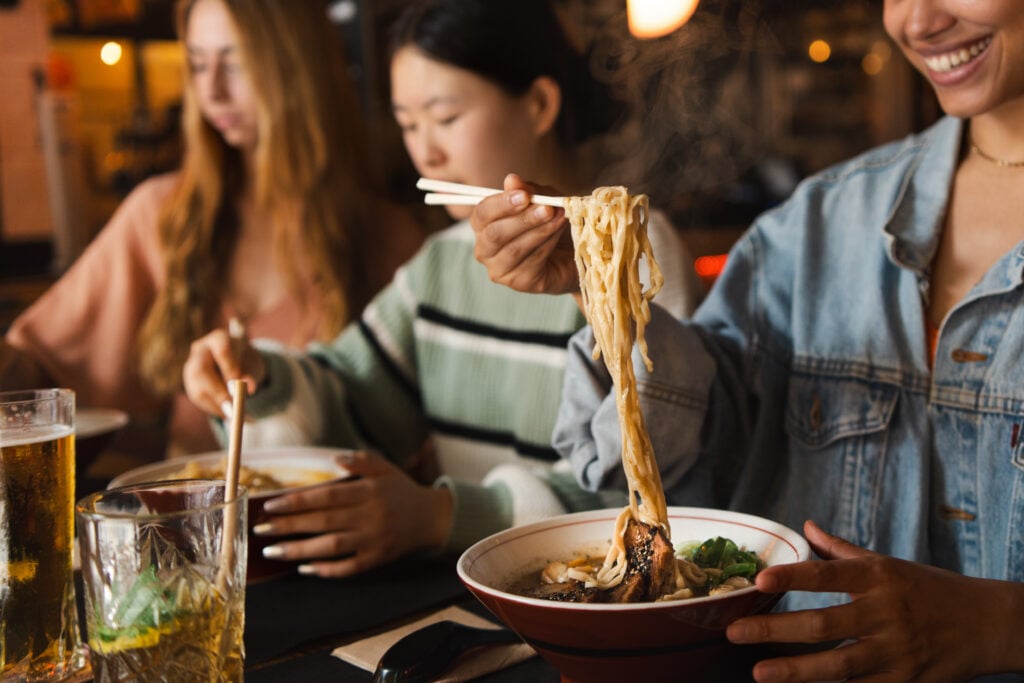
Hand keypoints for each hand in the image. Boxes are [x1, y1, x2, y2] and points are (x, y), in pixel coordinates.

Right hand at [182, 327, 264, 417]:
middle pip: (201, 371)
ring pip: (198, 388)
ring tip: (237, 416)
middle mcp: (200, 350)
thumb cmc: (246, 362)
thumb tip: (249, 387)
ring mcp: (191, 367)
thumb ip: (251, 374)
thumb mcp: (253, 365)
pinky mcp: (189, 383)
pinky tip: (228, 414)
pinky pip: (199, 398)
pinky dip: (214, 409)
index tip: (238, 386)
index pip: (222, 350)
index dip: (230, 369)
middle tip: (233, 410)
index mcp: (218, 339)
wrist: (236, 365)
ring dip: (217, 405)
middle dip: (218, 392)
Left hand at [253, 451, 453, 577]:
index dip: (297, 501)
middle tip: (261, 529)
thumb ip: (360, 461)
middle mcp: (370, 516)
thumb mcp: (384, 468)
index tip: (270, 505)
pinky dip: (326, 570)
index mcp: (369, 491)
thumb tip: (334, 458)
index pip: (326, 496)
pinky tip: (304, 567)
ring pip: (331, 547)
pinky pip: (348, 568)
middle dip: (288, 526)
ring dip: (299, 550)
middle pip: (323, 522)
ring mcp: (373, 540)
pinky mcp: (377, 559)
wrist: (432, 517)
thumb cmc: (401, 490)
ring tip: (272, 551)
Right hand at [470, 173, 578, 294]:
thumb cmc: (552, 223)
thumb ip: (528, 192)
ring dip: (539, 231)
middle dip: (522, 220)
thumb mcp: (543, 201)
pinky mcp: (519, 283)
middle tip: (546, 209)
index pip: (482, 214)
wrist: (576, 252)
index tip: (524, 196)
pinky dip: (547, 245)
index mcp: (484, 225)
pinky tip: (559, 233)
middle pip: (494, 234)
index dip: (501, 204)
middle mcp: (485, 249)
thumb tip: (511, 180)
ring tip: (559, 217)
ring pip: (514, 250)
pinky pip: (531, 262)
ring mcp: (500, 269)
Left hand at [726, 520, 1015, 681]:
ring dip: (797, 671)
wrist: (986, 624)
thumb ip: (840, 551)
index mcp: (878, 578)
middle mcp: (885, 614)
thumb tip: (805, 527)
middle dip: (776, 630)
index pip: (827, 575)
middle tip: (736, 633)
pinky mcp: (905, 682)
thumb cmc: (929, 589)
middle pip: (824, 624)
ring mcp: (895, 652)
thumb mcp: (888, 564)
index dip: (793, 577)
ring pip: (840, 665)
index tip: (759, 581)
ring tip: (759, 673)